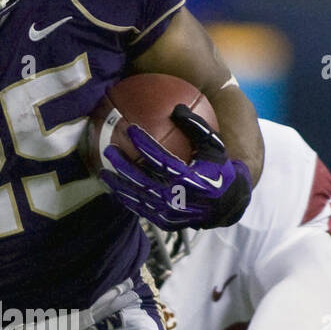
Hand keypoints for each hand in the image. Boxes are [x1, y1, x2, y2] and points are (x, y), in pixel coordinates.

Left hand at [99, 105, 251, 229]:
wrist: (227, 204)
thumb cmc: (218, 169)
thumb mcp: (214, 147)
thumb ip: (196, 127)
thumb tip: (176, 107)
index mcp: (190, 179)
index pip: (161, 159)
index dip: (144, 143)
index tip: (130, 128)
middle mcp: (178, 197)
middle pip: (143, 180)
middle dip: (123, 164)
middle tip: (109, 149)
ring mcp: (170, 212)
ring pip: (137, 197)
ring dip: (118, 184)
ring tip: (102, 172)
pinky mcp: (165, 222)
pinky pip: (140, 209)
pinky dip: (126, 199)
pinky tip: (114, 189)